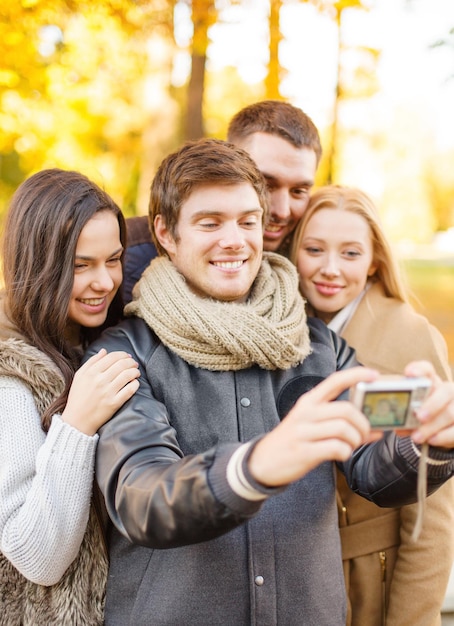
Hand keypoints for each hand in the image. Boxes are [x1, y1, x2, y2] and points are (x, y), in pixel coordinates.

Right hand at [61, 348, 139, 434]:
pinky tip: (135, 383)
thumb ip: (91, 362)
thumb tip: (104, 351)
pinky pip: (130, 390)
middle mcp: (99, 380)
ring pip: (127, 375)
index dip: (123, 354)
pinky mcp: (114, 403)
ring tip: (136, 372)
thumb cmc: (78, 397)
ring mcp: (107, 392)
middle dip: (131, 361)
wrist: (77, 421)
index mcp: (91, 372)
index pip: (112, 357)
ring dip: (135, 371)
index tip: (127, 356)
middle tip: (134, 363)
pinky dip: (135, 384)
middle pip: (121, 364)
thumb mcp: (79, 376)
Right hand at [248, 366, 381, 486]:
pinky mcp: (304, 451)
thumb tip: (376, 429)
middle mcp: (306, 412)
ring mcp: (304, 431)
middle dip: (363, 424)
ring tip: (351, 446)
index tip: (375, 375)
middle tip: (364, 433)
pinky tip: (341, 454)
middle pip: (346, 410)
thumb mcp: (312, 425)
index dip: (357, 375)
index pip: (335, 380)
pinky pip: (336, 448)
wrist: (263, 462)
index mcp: (309, 401)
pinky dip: (345, 452)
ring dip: (355, 440)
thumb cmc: (294, 441)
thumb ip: (341, 423)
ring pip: (343, 429)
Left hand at [405, 360, 453, 447]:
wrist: (444, 430)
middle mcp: (449, 391)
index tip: (409, 373)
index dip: (419, 369)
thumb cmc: (425, 416)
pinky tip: (432, 440)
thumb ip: (406, 417)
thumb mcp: (415, 413)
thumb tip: (398, 427)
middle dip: (431, 404)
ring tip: (417, 437)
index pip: (427, 370)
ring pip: (451, 412)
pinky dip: (443, 436)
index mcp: (432, 383)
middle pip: (444, 391)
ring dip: (433, 426)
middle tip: (418, 416)